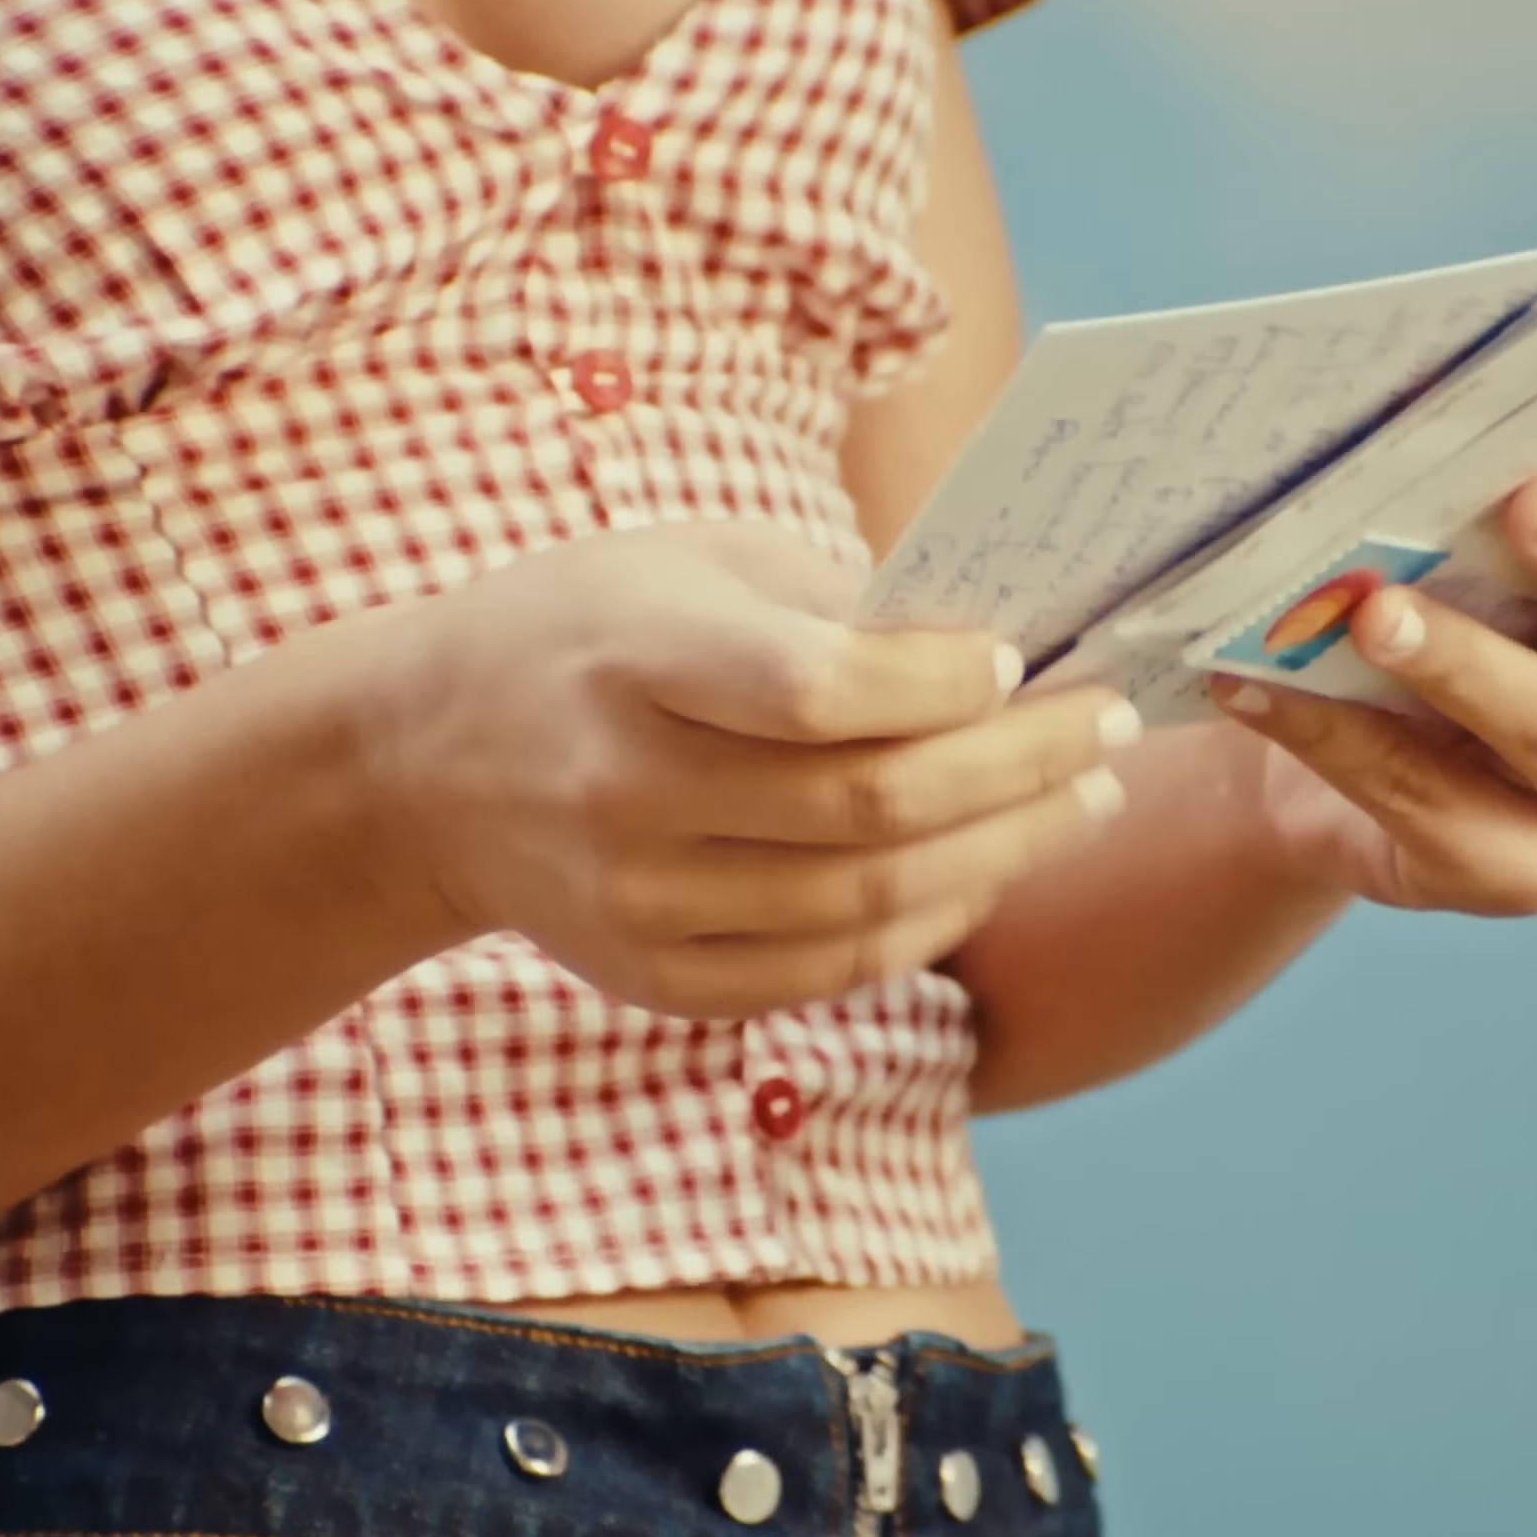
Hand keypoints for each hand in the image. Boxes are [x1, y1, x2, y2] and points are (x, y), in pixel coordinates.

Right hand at [362, 519, 1138, 1017]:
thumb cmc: (591, 629)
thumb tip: (1005, 644)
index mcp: (633, 653)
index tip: (1021, 661)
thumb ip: (835, 598)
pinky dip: (930, 923)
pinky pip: (830, 969)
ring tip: (1081, 799)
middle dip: (1021, 769)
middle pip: (868, 808)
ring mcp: (635, 899)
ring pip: (868, 899)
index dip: (939, 686)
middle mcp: (625, 788)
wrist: (427, 762)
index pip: (816, 690)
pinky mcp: (653, 977)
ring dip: (1004, 850)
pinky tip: (987, 870)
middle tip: (1109, 731)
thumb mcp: (689, 560)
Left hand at [1219, 403, 1536, 914]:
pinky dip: (1336, 737)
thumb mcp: (1483, 517)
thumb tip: (1434, 378)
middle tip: (1531, 501)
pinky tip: (1259, 682)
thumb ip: (1504, 456)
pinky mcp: (1521, 872)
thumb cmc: (1447, 587)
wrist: (1339, 740)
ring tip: (1375, 615)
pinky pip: (1427, 802)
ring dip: (1464, 666)